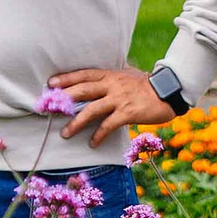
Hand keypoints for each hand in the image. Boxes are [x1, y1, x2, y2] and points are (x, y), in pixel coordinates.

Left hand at [45, 67, 176, 145]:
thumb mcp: (127, 74)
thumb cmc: (147, 84)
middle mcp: (112, 85)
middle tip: (48, 108)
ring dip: (76, 123)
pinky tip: (92, 143)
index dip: (66, 78)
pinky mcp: (127, 113)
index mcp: (110, 75)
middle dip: (64, 99)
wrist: (168, 90)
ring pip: (92, 110)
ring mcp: (119, 99)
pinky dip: (99, 135)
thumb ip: (113, 77)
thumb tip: (101, 78)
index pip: (84, 74)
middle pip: (83, 90)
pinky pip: (109, 125)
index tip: (51, 83)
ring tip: (64, 133)